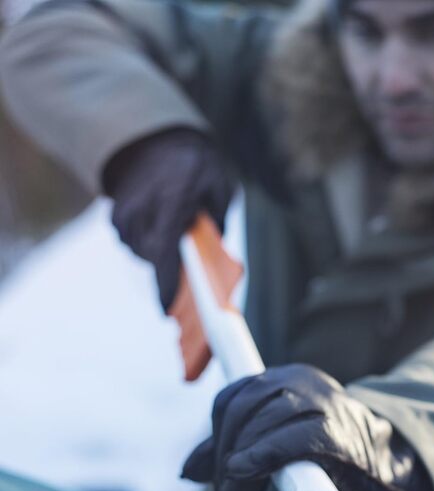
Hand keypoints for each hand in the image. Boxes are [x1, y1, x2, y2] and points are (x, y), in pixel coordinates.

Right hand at [103, 128, 233, 309]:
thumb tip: (218, 260)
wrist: (155, 138)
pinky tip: (162, 229)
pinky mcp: (115, 218)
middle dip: (174, 273)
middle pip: (155, 259)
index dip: (166, 284)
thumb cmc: (196, 165)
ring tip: (178, 238)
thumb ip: (218, 223)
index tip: (167, 310)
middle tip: (191, 275)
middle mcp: (142, 208)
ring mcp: (124, 213)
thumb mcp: (219, 187)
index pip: (163, 251)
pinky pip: (134, 246)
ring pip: (144, 255)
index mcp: (172, 198)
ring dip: (163, 255)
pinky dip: (150, 244)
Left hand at [182, 364, 433, 490]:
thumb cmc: (330, 459)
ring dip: (237, 466)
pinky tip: (245, 472)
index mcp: (288, 379)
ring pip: (261, 422)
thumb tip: (187, 470)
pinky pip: (291, 439)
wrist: (389, 474)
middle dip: (223, 453)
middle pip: (241, 408)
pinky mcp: (339, 434)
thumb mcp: (278, 444)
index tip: (211, 471)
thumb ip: (237, 450)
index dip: (216, 435)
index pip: (233, 396)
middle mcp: (304, 382)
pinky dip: (262, 454)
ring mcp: (324, 404)